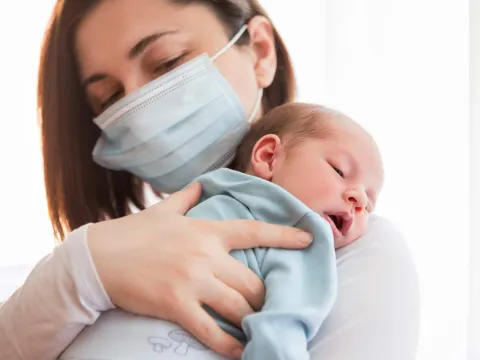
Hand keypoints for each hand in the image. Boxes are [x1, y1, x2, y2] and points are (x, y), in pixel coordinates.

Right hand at [87, 182, 311, 358]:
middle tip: (269, 305)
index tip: (309, 238)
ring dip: (253, 320)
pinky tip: (241, 352)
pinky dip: (230, 345)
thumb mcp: (163, 209)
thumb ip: (187, 197)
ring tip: (261, 328)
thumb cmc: (132, 233)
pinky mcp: (176, 304)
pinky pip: (211, 330)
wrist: (98, 257)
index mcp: (205, 230)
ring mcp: (192, 280)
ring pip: (238, 305)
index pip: (253, 230)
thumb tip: (202, 185)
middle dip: (264, 297)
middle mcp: (205, 255)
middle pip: (252, 281)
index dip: (285, 235)